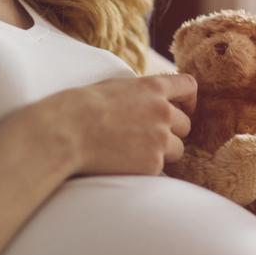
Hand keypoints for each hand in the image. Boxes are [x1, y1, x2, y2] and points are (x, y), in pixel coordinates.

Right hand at [24, 73, 196, 175]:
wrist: (66, 133)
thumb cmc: (81, 108)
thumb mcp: (115, 87)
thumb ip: (140, 93)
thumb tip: (150, 98)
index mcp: (153, 87)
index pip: (188, 86)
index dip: (189, 99)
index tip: (183, 108)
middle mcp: (163, 111)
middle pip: (186, 124)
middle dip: (172, 131)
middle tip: (148, 137)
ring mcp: (160, 139)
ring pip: (178, 149)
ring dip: (163, 152)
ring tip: (134, 152)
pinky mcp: (153, 164)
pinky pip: (160, 168)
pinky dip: (146, 168)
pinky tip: (124, 163)